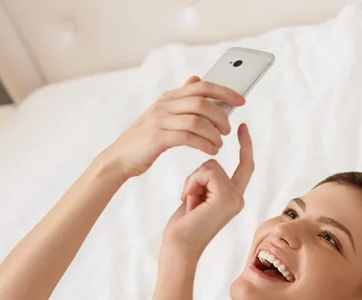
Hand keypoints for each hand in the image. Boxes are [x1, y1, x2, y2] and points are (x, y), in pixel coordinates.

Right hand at [100, 76, 244, 178]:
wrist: (120, 158)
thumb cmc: (146, 139)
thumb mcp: (163, 114)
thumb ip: (181, 98)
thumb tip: (196, 78)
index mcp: (169, 97)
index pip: (202, 86)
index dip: (224, 91)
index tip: (241, 100)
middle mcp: (165, 104)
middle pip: (202, 102)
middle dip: (221, 115)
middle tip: (228, 130)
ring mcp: (160, 120)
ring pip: (197, 120)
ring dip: (214, 133)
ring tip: (219, 144)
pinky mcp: (157, 137)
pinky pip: (188, 137)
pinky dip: (204, 144)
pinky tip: (211, 150)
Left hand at [162, 123, 254, 256]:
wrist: (180, 245)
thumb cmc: (184, 226)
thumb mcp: (198, 196)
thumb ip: (208, 182)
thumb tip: (209, 166)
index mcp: (233, 197)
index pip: (244, 165)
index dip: (245, 145)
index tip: (242, 127)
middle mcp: (238, 197)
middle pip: (216, 164)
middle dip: (196, 176)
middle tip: (189, 200)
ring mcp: (234, 198)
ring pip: (210, 166)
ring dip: (193, 181)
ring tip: (190, 203)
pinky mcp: (225, 198)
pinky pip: (207, 172)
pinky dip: (193, 183)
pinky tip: (191, 202)